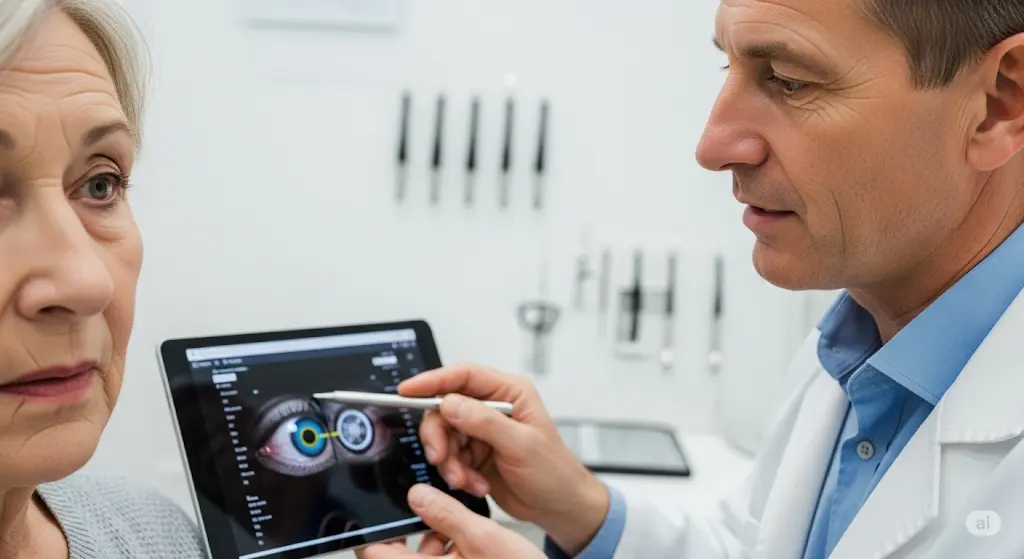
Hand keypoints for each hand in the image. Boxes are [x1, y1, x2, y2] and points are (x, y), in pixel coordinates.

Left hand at [356, 484, 542, 558]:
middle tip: (433, 506)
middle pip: (399, 554)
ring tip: (460, 524)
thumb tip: (417, 496)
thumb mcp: (484, 537)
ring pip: (422, 557)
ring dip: (435, 538)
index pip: (375, 553)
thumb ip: (447, 515)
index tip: (385, 507)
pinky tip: (469, 538)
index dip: (376, 529)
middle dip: (415, 527)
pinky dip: (449, 549)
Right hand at [399, 363, 609, 554]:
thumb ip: (484, 422)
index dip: (432, 381)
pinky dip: (456, 474)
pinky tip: (475, 485)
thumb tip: (449, 403)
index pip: (463, 376)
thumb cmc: (554, 472)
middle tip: (440, 458)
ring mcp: (482, 431)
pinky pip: (449, 458)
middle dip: (439, 436)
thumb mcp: (521, 445)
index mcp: (509, 392)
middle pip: (445, 408)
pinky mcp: (474, 453)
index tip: (407, 391)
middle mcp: (493, 407)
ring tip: (465, 480)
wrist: (559, 508)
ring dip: (449, 461)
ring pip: (444, 436)